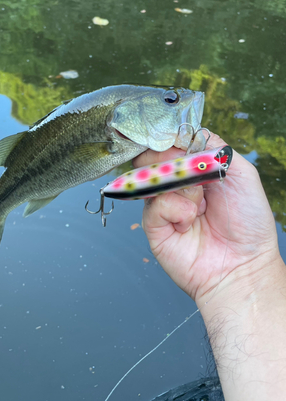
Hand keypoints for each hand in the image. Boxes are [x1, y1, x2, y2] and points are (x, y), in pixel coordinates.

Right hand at [133, 132, 278, 305]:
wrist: (242, 266)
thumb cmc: (248, 223)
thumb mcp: (242, 173)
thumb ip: (216, 147)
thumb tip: (187, 134)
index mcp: (195, 169)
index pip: (172, 143)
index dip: (172, 140)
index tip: (180, 143)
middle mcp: (176, 184)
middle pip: (155, 156)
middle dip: (174, 161)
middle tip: (194, 177)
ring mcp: (163, 202)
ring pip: (154, 178)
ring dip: (182, 189)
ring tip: (200, 207)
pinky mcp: (153, 224)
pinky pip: (154, 204)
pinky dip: (176, 210)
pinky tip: (188, 223)